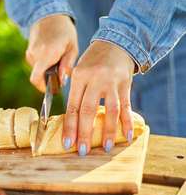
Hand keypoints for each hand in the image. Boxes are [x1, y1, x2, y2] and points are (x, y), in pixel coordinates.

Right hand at [26, 14, 78, 92]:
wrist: (49, 15)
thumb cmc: (64, 31)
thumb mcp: (72, 47)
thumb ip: (67, 65)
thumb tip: (62, 82)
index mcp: (47, 53)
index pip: (36, 78)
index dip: (43, 88)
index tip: (53, 89)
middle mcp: (35, 54)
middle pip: (38, 77)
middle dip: (48, 79)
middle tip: (60, 73)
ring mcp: (30, 53)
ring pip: (37, 71)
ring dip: (46, 71)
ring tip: (57, 60)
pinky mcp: (28, 53)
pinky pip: (36, 65)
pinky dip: (43, 65)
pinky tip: (52, 57)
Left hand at [63, 40, 134, 154]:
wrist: (117, 43)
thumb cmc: (94, 62)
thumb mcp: (80, 72)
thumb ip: (77, 93)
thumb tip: (72, 122)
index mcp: (79, 77)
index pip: (72, 107)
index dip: (69, 127)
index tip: (67, 144)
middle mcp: (95, 79)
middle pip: (88, 110)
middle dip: (85, 133)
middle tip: (83, 151)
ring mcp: (112, 82)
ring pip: (110, 110)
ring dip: (108, 131)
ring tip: (106, 148)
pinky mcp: (126, 84)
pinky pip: (126, 106)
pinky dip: (127, 121)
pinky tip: (127, 135)